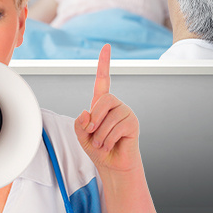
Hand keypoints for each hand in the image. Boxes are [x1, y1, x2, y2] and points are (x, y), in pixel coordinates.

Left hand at [74, 44, 139, 172]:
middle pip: (103, 99)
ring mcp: (125, 112)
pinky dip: (108, 140)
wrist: (112, 165)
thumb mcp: (82, 135)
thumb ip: (79, 123)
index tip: (106, 47)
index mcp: (102, 103)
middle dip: (94, 119)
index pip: (103, 80)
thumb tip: (85, 111)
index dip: (104, 63)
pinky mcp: (133, 123)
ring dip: (100, 135)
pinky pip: (117, 128)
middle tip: (91, 133)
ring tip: (102, 143)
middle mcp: (115, 104)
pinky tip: (111, 145)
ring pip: (109, 118)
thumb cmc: (98, 147)